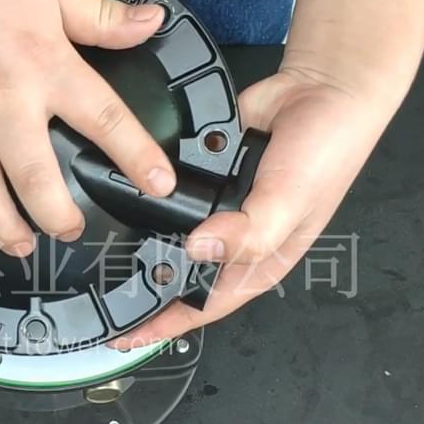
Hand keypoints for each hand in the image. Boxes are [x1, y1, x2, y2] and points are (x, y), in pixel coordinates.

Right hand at [0, 0, 175, 256]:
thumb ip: (98, 14)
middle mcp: (2, 100)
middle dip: (60, 217)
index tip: (158, 186)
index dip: (138, 159)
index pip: (106, 121)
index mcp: (43, 63)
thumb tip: (148, 24)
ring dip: (6, 229)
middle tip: (71, 230)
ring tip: (23, 246)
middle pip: (39, 180)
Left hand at [112, 67, 395, 348]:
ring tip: (98, 254)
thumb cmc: (326, 153)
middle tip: (99, 296)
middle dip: (144, 287)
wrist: (323, 86)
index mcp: (257, 262)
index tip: (125, 336)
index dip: (165, 323)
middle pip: (180, 273)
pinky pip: (168, 193)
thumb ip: (249, 232)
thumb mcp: (291, 202)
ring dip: (140, 241)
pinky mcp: (201, 175)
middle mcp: (232, 240)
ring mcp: (214, 208)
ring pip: (169, 233)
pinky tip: (118, 201)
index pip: (203, 304)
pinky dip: (147, 196)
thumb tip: (197, 249)